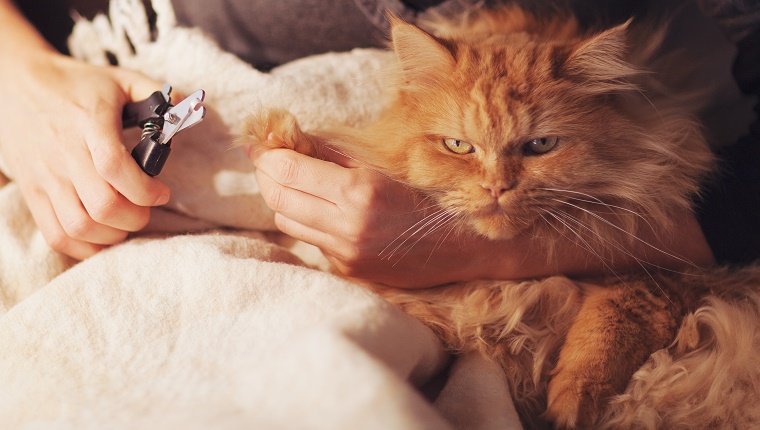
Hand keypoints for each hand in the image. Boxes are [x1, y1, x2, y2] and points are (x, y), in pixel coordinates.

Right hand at [0, 53, 170, 258]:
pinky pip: (56, 235)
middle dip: (136, 217)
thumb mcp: (119, 78)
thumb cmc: (77, 86)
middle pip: (102, 205)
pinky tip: (104, 236)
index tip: (162, 192)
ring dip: (113, 235)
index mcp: (89, 123)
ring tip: (127, 222)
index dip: (145, 190)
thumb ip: (155, 92)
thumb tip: (186, 108)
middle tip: (147, 209)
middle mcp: (64, 153)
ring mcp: (45, 177)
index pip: (114, 167)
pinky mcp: (32, 193)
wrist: (16, 85)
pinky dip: (85, 248)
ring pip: (80, 226)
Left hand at [252, 147, 498, 287]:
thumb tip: (293, 140)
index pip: (286, 171)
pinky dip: (310, 223)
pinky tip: (327, 212)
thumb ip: (336, 153)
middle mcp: (347, 226)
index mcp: (358, 191)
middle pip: (278, 198)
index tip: (263, 145)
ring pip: (288, 222)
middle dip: (268, 175)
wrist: (464, 247)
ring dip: (286, 200)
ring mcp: (346, 253)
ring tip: (300, 184)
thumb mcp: (385, 164)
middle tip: (271, 161)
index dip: (267, 155)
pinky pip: (312, 241)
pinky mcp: (349, 270)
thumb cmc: (430, 196)